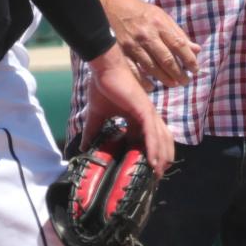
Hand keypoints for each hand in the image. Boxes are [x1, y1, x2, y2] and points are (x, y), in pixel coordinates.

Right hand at [83, 43, 174, 177]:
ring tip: (158, 173)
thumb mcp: (97, 115)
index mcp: (138, 117)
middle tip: (156, 176)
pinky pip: (152, 133)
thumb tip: (83, 147)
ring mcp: (148, 112)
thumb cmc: (103, 87)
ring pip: (160, 139)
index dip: (150, 154)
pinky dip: (154, 148)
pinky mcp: (144, 110)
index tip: (147, 170)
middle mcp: (147, 115)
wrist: (104, 69)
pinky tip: (154, 161)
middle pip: (161, 140)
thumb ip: (92, 131)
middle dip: (161, 158)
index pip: (149, 138)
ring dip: (161, 157)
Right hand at [97, 0, 200, 88]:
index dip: (189, 59)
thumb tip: (197, 50)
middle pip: (166, 59)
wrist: (111, 5)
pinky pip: (133, 71)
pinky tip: (151, 86)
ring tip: (173, 84)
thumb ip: (178, 34)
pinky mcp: (120, 52)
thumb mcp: (161, 17)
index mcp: (159, 24)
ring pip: (151, 68)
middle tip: (185, 81)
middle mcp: (146, 35)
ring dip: (165, 79)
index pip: (179, 44)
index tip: (195, 70)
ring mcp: (132, 44)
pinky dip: (143, 81)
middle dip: (179, 73)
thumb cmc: (141, 12)